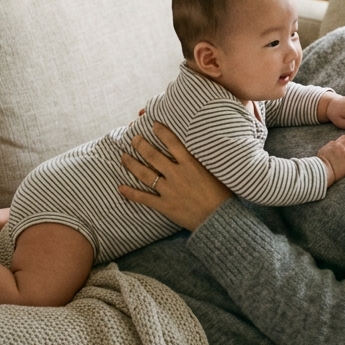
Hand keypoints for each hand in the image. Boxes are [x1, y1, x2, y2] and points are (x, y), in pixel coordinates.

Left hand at [118, 122, 232, 230]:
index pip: (173, 142)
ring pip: (145, 174)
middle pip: (153, 155)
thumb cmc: (223, 195)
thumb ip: (205, 160)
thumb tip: (202, 147)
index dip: (162, 132)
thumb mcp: (216, 171)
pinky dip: (131, 193)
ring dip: (132, 164)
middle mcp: (177, 174)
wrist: (220, 219)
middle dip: (141, 145)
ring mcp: (169, 190)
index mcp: (191, 164)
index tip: (154, 125)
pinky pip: (144, 198)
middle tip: (133, 138)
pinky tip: (120, 187)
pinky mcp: (165, 206)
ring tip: (123, 156)